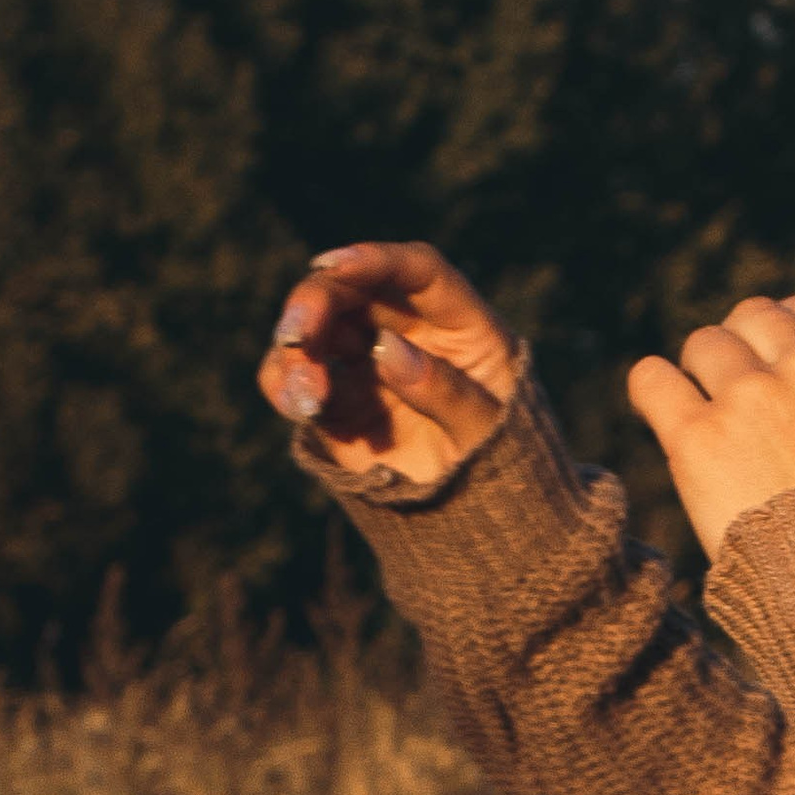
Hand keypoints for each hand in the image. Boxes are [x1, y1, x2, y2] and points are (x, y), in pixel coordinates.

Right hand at [258, 240, 514, 485]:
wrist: (486, 532)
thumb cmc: (508, 474)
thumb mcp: (493, 435)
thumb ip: (448, 392)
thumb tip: (385, 349)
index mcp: (461, 326)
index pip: (418, 272)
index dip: (375, 262)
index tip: (333, 267)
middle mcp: (409, 334)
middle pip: (354, 291)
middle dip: (316, 303)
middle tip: (296, 336)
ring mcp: (370, 368)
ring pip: (318, 332)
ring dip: (298, 351)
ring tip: (306, 398)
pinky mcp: (340, 407)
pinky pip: (298, 381)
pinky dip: (286, 385)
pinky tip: (297, 406)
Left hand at [626, 290, 794, 561]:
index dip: (791, 326)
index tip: (776, 358)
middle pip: (756, 317)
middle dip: (743, 351)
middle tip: (736, 399)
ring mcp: (754, 397)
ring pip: (705, 343)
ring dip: (700, 375)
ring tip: (706, 422)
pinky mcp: (701, 437)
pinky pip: (654, 380)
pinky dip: (651, 390)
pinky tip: (658, 409)